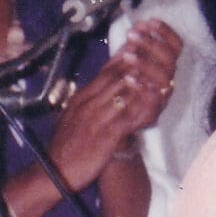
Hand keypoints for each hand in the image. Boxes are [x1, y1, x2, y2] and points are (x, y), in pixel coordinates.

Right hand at [44, 20, 181, 190]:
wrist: (54, 171)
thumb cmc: (65, 147)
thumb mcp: (73, 117)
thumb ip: (87, 102)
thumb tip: (101, 89)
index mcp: (82, 98)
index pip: (105, 71)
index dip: (124, 57)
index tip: (138, 45)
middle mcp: (89, 103)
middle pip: (116, 75)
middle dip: (136, 61)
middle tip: (154, 49)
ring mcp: (97, 117)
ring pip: (123, 91)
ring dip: (143, 79)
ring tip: (162, 69)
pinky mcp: (106, 135)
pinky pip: (129, 116)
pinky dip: (143, 106)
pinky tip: (156, 101)